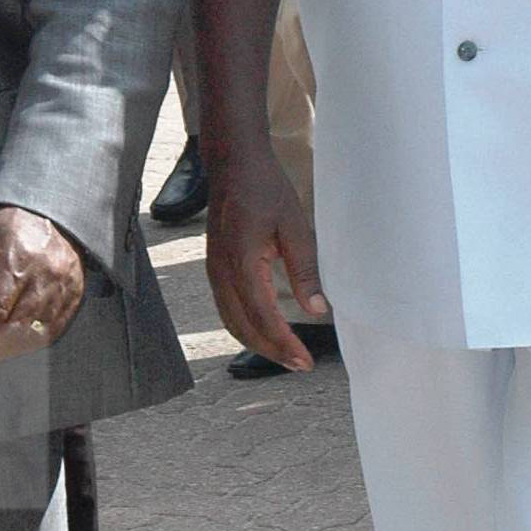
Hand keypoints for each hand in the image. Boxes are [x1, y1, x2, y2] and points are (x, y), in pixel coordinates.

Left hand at [0, 205, 84, 380]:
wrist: (55, 210)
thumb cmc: (11, 223)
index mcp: (17, 258)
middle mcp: (44, 276)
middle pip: (15, 328)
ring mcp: (63, 289)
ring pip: (34, 335)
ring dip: (4, 354)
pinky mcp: (74, 297)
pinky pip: (51, 332)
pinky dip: (28, 347)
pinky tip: (8, 351)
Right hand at [206, 148, 328, 374]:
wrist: (233, 165)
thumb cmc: (265, 189)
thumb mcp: (295, 226)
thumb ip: (305, 269)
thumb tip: (317, 308)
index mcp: (242, 262)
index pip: (263, 317)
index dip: (284, 344)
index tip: (305, 362)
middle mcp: (222, 272)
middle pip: (244, 327)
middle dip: (272, 351)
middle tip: (301, 366)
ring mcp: (214, 271)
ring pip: (232, 321)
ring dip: (257, 343)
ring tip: (286, 355)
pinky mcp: (215, 268)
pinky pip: (227, 309)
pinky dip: (245, 327)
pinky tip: (265, 332)